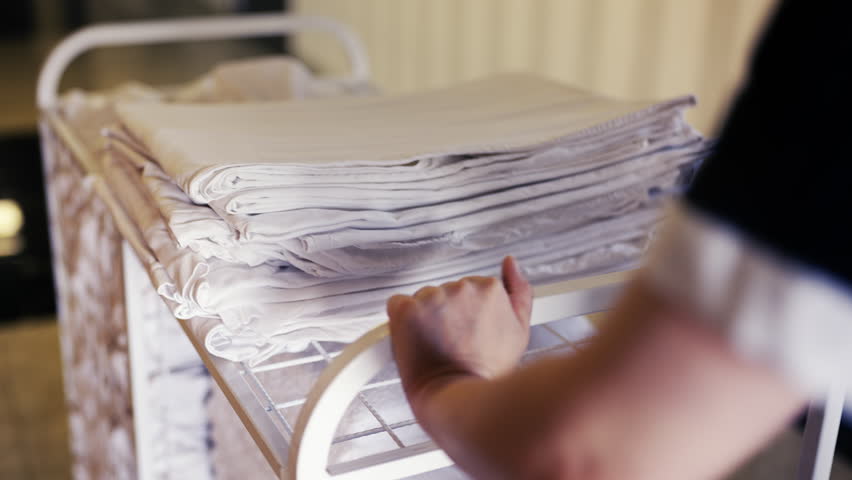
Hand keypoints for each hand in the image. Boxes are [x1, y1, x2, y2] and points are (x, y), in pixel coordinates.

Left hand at [387, 256, 532, 411]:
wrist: (457, 397)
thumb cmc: (486, 370)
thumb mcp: (518, 331)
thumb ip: (519, 292)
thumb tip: (510, 263)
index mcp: (489, 288)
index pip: (469, 289)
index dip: (466, 313)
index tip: (467, 332)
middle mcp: (461, 287)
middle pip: (445, 292)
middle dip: (446, 313)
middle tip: (452, 342)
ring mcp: (433, 297)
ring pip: (423, 300)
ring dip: (424, 318)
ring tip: (436, 345)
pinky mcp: (407, 309)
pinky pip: (397, 305)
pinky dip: (401, 321)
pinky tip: (415, 340)